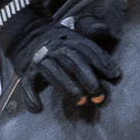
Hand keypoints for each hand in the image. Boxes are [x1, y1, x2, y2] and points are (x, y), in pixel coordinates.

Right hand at [2, 3, 121, 113]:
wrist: (24, 32)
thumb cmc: (56, 40)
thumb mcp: (72, 33)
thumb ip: (89, 35)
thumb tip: (109, 34)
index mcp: (68, 39)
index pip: (87, 48)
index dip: (101, 60)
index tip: (115, 74)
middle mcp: (54, 47)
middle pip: (72, 60)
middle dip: (86, 76)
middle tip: (98, 93)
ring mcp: (39, 59)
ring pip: (53, 72)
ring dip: (66, 86)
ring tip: (80, 100)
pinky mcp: (26, 71)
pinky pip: (27, 84)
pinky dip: (31, 96)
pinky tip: (38, 107)